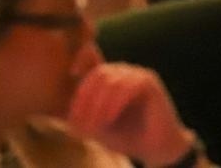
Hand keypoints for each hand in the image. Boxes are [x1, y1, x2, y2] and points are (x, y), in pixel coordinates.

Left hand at [66, 63, 195, 166]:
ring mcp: (137, 74)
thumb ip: (84, 112)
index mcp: (111, 77)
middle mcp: (123, 71)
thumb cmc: (126, 137)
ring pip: (110, 80)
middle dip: (85, 100)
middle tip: (80, 124)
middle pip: (97, 75)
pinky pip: (126, 87)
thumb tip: (63, 111)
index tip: (70, 86)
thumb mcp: (98, 124)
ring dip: (98, 105)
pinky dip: (114, 103)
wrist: (157, 151)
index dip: (79, 74)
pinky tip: (109, 119)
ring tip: (94, 126)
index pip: (90, 69)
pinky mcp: (149, 82)